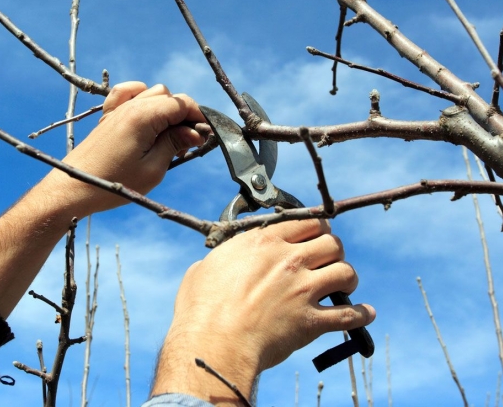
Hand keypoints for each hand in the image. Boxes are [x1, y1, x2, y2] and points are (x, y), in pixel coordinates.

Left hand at [45, 81, 206, 215]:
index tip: (205, 136)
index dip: (198, 117)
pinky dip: (141, 96)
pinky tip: (147, 114)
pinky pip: (128, 92)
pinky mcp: (108, 116)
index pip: (181, 104)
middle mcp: (130, 106)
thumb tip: (195, 131)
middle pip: (169, 96)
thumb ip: (175, 144)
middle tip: (187, 143)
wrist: (75, 187)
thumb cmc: (115, 183)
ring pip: (152, 92)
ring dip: (166, 109)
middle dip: (183, 115)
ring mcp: (117, 108)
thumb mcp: (153, 169)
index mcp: (143, 117)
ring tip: (168, 135)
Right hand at [150, 219, 374, 403]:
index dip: (316, 227)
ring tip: (343, 285)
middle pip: (333, 243)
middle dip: (334, 250)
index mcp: (264, 243)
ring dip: (347, 278)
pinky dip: (360, 315)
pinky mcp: (311, 321)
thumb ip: (223, 259)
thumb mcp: (204, 269)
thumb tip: (221, 261)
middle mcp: (289, 261)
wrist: (213, 344)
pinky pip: (349, 315)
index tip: (317, 235)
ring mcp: (303, 290)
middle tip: (328, 260)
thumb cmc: (201, 309)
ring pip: (346, 273)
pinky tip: (364, 313)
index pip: (307, 222)